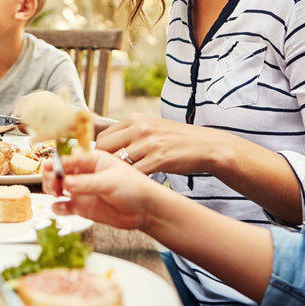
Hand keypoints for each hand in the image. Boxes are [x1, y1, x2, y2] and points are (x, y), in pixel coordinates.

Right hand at [42, 148, 156, 229]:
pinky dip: (58, 207)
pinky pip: (64, 206)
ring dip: (52, 190)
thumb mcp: (110, 181)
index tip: (49, 168)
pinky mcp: (82, 206)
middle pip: (59, 172)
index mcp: (91, 159)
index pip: (69, 158)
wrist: (145, 209)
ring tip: (56, 194)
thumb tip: (66, 182)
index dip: (57, 162)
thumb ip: (87, 183)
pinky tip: (59, 207)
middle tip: (54, 185)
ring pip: (58, 187)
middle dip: (52, 177)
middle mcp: (84, 173)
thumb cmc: (134, 187)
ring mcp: (82, 190)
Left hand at [96, 113, 222, 174]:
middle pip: (105, 147)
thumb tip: (106, 143)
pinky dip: (131, 181)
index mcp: (135, 120)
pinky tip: (134, 186)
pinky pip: (135, 173)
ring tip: (117, 183)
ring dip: (115, 174)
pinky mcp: (159, 159)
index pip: (103, 135)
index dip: (97, 152)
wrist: (206, 146)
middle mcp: (140, 128)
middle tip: (104, 176)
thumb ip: (130, 133)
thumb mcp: (151, 128)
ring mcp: (149, 143)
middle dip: (102, 163)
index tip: (97, 163)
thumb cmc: (177, 140)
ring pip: (117, 161)